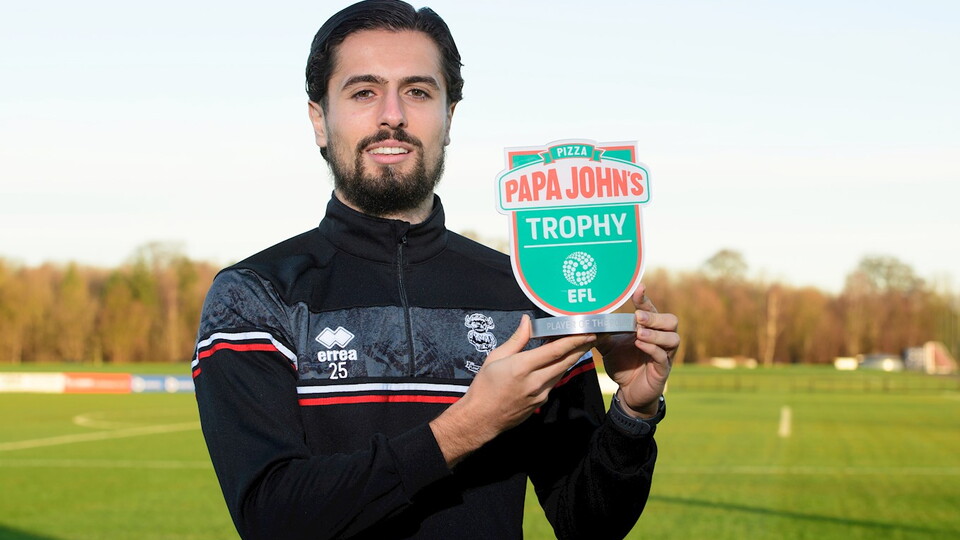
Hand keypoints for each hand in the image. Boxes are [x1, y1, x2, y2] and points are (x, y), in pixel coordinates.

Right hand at [430, 315, 595, 465]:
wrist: (481, 419)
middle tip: (594, 334)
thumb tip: (527, 321)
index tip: (587, 331)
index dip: (573, 340)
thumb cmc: (484, 387)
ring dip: (573, 358)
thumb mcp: (496, 358)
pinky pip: (554, 382)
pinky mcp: (541, 402)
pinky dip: (560, 369)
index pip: (554, 351)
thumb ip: (517, 339)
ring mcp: (540, 394)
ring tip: (582, 344)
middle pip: (565, 361)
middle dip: (582, 347)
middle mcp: (535, 381)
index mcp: (521, 367)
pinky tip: (561, 361)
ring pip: (562, 371)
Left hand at [595, 284, 678, 416]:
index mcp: (649, 329)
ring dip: (656, 333)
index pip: (651, 309)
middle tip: (638, 317)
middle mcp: (661, 339)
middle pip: (671, 320)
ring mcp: (664, 354)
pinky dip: (652, 349)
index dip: (645, 299)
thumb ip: (602, 334)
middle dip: (655, 317)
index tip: (639, 288)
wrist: (628, 392)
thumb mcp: (608, 347)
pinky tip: (640, 344)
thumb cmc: (623, 365)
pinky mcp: (662, 370)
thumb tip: (587, 320)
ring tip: (639, 333)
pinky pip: (663, 357)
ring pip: (673, 338)